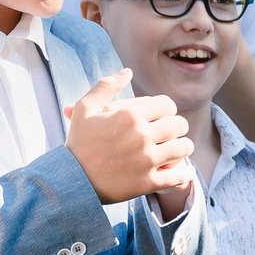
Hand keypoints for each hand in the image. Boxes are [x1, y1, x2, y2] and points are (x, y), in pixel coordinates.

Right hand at [65, 71, 194, 202]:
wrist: (71, 181)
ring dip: (183, 147)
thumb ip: (106, 86)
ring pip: (183, 148)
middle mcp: (141, 136)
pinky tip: (183, 172)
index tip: (163, 116)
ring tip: (177, 149)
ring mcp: (146, 160)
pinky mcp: (147, 182)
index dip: (167, 109)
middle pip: (179, 125)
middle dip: (178, 127)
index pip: (167, 105)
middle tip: (172, 132)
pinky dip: (184, 175)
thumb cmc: (78, 143)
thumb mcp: (85, 109)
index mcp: (129, 115)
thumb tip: (127, 71)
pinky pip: (178, 176)